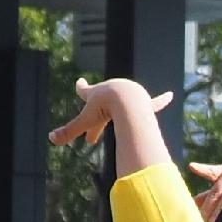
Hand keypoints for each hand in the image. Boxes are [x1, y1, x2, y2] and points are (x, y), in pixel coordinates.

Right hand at [49, 77, 173, 171]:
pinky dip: (161, 100)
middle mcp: (112, 89)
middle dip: (96, 120)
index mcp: (96, 93)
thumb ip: (69, 132)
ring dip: (118, 113)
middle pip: (102, 105)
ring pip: (122, 104)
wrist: (127, 102)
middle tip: (92, 138)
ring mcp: (129, 93)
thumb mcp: (85, 122)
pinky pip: (154, 101)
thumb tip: (50, 140)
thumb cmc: (105, 109)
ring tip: (118, 121)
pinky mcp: (144, 101)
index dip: (81, 88)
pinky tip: (171, 96)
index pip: (84, 91)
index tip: (79, 82)